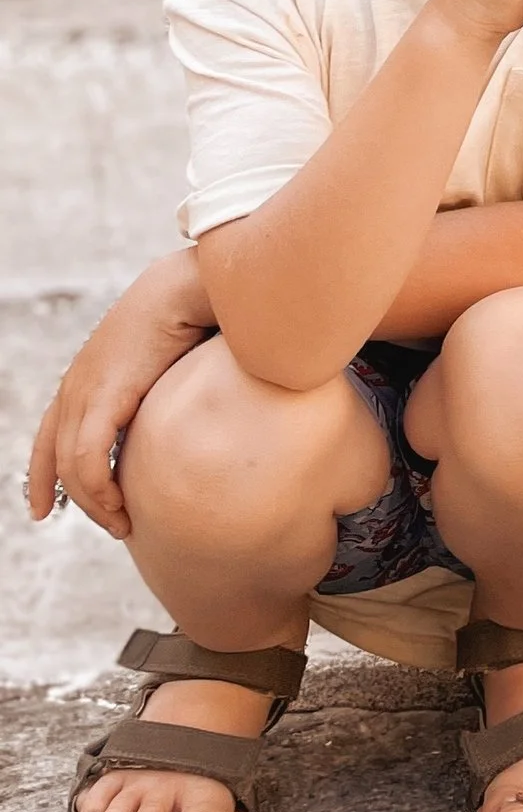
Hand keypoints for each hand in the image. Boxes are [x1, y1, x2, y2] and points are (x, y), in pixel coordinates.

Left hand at [26, 248, 213, 535]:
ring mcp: (84, 390)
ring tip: (122, 524)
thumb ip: (164, 394)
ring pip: (71, 467)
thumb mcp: (169, 365)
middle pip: (56, 458)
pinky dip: (99, 489)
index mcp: (86, 376)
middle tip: (111, 525)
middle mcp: (76, 385)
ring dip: (94, 503)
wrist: (190, 286)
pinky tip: (120, 506)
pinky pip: (88, 459)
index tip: (43, 509)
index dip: (40, 475)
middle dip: (73, 500)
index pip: (50, 435)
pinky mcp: (102, 397)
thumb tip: (189, 419)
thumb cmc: (194, 316)